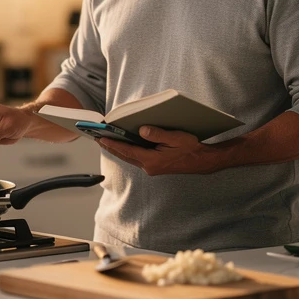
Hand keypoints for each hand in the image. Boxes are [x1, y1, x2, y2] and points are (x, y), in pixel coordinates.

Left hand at [96, 126, 219, 175]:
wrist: (201, 161)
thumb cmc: (190, 148)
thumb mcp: (175, 137)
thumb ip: (157, 134)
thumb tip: (141, 130)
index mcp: (152, 160)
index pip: (128, 151)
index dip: (113, 144)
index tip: (101, 138)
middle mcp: (149, 167)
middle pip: (125, 156)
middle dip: (111, 147)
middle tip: (97, 138)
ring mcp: (151, 168)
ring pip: (129, 158)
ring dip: (118, 150)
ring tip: (106, 141)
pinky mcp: (154, 167)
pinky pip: (136, 158)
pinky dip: (128, 151)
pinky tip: (124, 145)